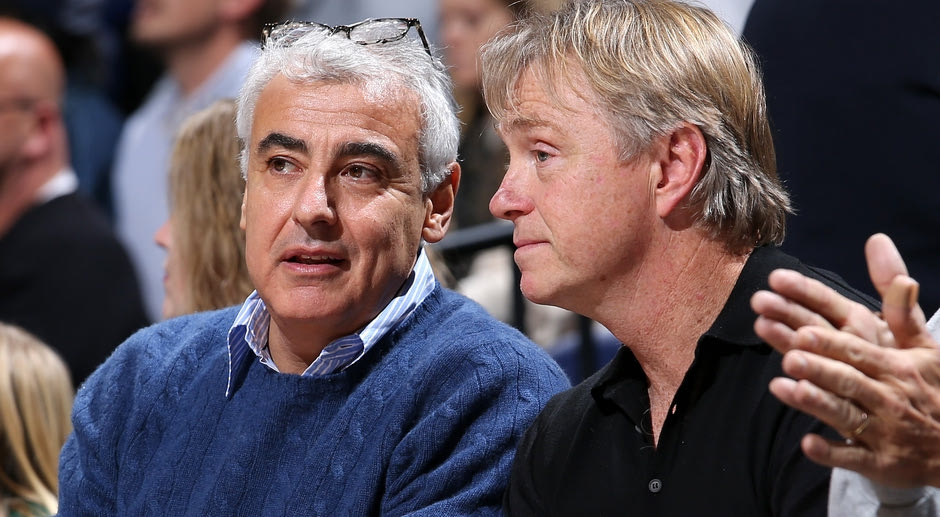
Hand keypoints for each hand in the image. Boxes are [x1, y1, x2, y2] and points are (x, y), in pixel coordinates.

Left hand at [750, 234, 939, 487]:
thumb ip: (895, 299)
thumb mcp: (923, 345)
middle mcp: (888, 395)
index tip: (801, 328)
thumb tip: (877, 243)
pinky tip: (806, 443)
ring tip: (782, 386)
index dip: (830, 337)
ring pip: (847, 415)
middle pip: (849, 377)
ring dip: (816, 402)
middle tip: (790, 351)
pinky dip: (832, 452)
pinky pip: (854, 458)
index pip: (857, 346)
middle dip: (821, 364)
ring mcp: (885, 431)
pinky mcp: (880, 462)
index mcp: (895, 365)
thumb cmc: (932, 387)